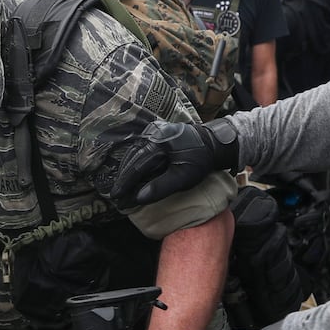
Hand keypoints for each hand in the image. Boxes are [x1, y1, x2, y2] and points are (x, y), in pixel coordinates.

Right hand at [111, 117, 239, 207]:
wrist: (214, 143)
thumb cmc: (201, 161)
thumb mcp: (184, 177)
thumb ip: (161, 187)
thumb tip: (139, 197)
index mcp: (159, 142)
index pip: (136, 166)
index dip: (125, 183)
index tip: (116, 196)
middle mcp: (154, 133)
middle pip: (132, 157)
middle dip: (123, 176)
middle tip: (115, 193)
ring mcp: (155, 131)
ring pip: (135, 152)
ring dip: (127, 169)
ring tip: (121, 184)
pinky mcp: (158, 133)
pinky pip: (141, 148)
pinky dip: (135, 161)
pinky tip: (132, 172)